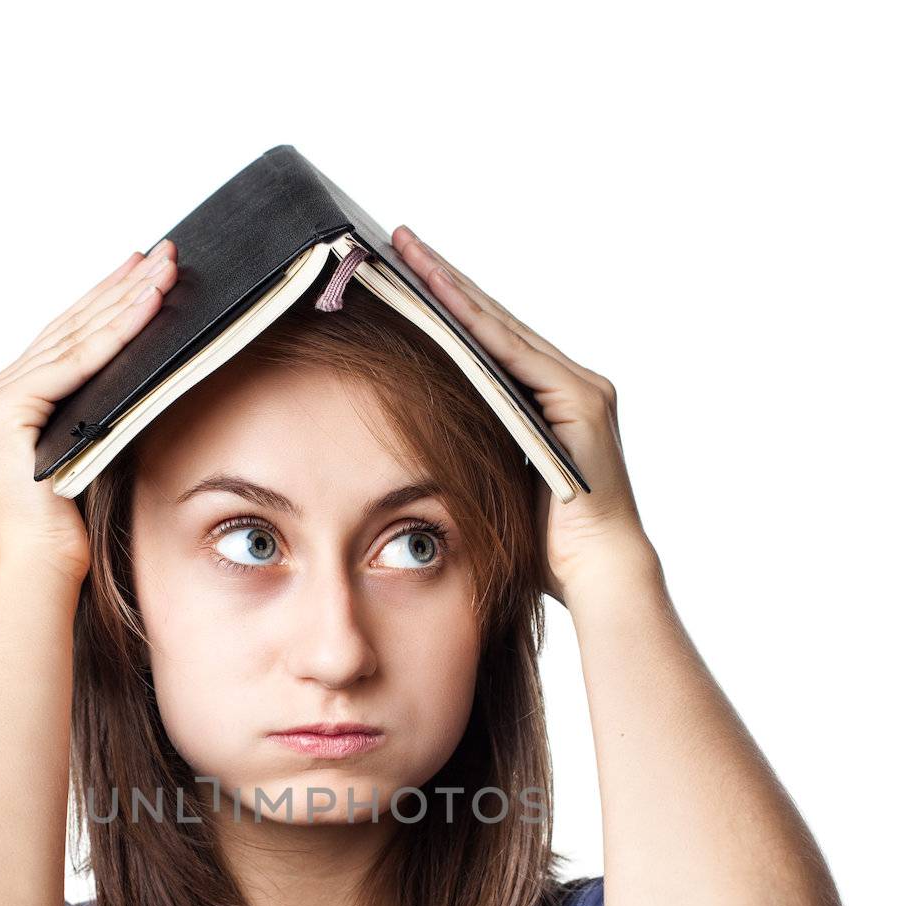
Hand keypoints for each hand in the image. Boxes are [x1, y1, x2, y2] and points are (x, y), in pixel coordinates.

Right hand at [0, 239, 177, 586]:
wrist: (39, 576)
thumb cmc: (66, 534)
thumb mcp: (87, 454)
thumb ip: (97, 412)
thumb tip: (141, 373)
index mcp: (3, 403)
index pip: (63, 341)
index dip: (105, 301)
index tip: (143, 269)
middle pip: (67, 330)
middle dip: (120, 288)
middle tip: (164, 252)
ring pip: (73, 340)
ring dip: (125, 301)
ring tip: (165, 269)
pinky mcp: (2, 414)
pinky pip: (72, 366)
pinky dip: (113, 336)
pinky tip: (146, 308)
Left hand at [391, 225, 654, 603]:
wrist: (596, 574)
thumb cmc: (545, 547)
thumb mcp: (496, 481)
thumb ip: (475, 445)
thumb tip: (424, 434)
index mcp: (551, 402)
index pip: (490, 342)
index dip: (448, 305)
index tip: (406, 273)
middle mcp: (571, 385)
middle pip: (494, 322)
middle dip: (445, 280)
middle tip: (400, 239)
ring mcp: (579, 388)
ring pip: (502, 328)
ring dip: (453, 288)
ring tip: (410, 253)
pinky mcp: (580, 401)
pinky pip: (516, 354)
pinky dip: (478, 325)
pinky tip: (442, 297)